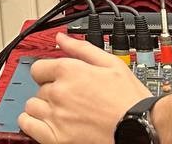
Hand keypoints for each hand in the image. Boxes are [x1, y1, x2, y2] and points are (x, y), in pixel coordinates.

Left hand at [18, 32, 149, 143]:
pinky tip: (44, 124)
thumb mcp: (111, 64)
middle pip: (39, 88)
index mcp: (68, 71)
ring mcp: (56, 115)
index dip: (48, 73)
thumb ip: (81, 48)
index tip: (56, 80)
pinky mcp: (57, 138)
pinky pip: (28, 125)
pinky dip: (31, 124)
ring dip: (42, 107)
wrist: (143, 129)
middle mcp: (59, 91)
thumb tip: (62, 38)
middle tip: (69, 99)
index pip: (38, 68)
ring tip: (59, 112)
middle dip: (51, 92)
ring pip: (32, 106)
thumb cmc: (131, 100)